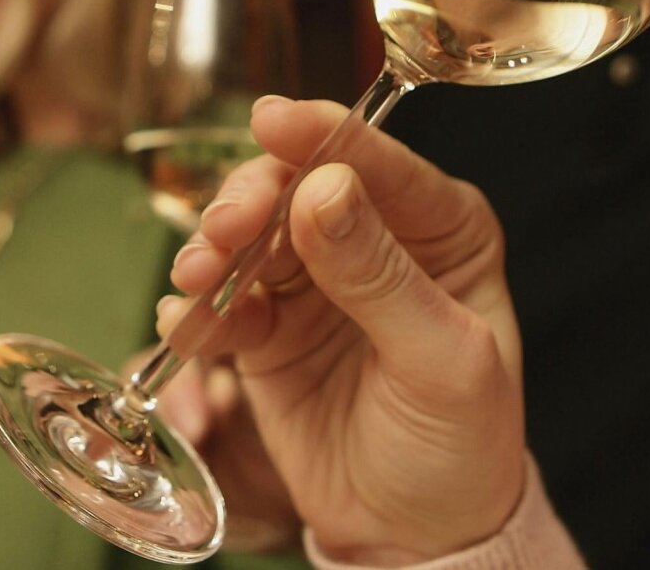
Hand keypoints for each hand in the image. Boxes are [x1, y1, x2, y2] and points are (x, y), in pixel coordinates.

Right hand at [162, 96, 525, 565]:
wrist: (416, 535)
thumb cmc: (460, 445)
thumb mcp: (441, 361)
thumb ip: (381, 275)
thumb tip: (323, 189)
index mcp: (441, 230)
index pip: (377, 163)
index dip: (321, 136)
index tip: (271, 121)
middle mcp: (373, 241)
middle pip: (296, 186)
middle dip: (252, 198)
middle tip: (226, 230)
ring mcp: (314, 284)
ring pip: (249, 235)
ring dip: (214, 249)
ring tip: (199, 277)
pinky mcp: (266, 332)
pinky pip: (220, 304)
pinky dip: (197, 310)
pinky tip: (190, 325)